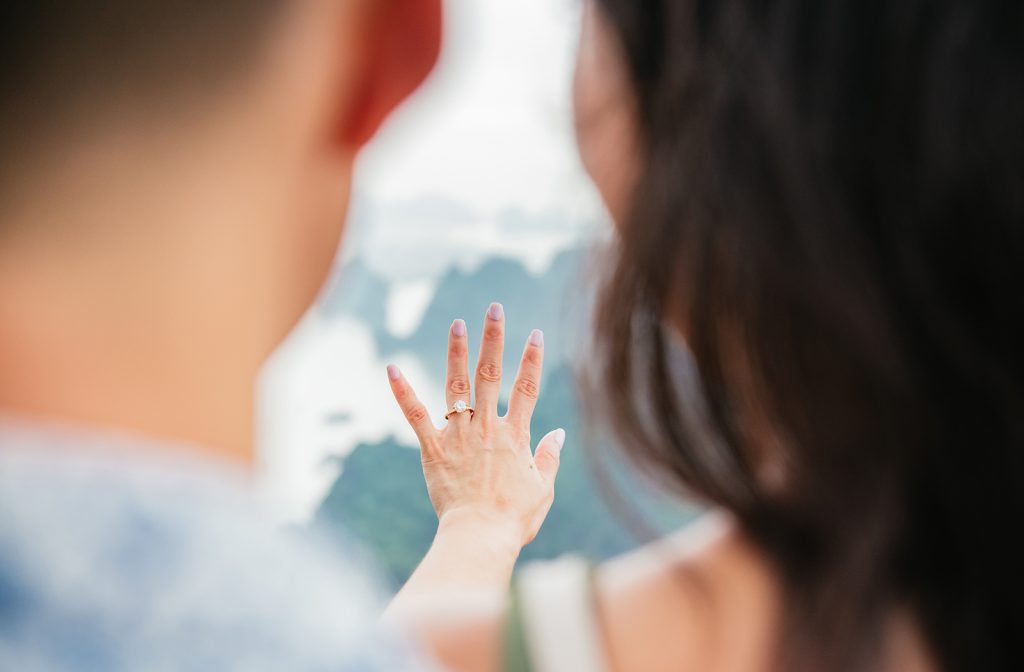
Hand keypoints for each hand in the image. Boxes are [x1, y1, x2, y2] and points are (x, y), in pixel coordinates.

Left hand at [386, 303, 563, 549]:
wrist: (480, 536)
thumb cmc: (514, 518)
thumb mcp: (542, 488)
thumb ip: (549, 457)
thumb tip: (559, 433)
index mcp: (515, 436)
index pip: (527, 389)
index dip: (532, 360)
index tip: (536, 333)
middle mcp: (487, 428)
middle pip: (492, 375)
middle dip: (494, 339)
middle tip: (494, 308)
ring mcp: (459, 436)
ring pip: (457, 386)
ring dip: (457, 353)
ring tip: (457, 324)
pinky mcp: (433, 449)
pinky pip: (416, 416)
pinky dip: (403, 392)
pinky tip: (392, 368)